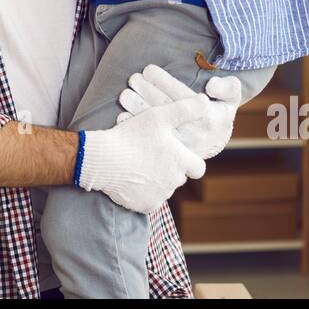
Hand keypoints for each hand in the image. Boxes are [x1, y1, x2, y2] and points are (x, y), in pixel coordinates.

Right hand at [77, 94, 208, 213]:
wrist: (103, 159)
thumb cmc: (131, 136)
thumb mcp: (158, 116)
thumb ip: (185, 109)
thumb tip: (205, 101)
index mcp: (182, 161)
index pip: (198, 168)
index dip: (189, 161)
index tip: (176, 154)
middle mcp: (175, 181)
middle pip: (179, 177)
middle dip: (169, 168)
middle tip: (151, 155)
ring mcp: (161, 196)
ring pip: (164, 188)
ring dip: (157, 180)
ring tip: (138, 165)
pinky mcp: (146, 206)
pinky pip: (150, 201)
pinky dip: (144, 193)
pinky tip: (132, 179)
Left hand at [116, 63, 242, 159]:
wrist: (214, 142)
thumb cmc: (219, 112)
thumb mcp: (231, 98)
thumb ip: (228, 87)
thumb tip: (211, 85)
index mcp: (208, 117)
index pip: (181, 94)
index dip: (162, 80)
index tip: (148, 69)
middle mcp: (193, 133)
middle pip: (164, 107)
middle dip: (145, 89)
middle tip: (133, 78)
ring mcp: (179, 146)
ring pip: (153, 124)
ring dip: (136, 107)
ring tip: (125, 93)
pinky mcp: (167, 154)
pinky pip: (147, 140)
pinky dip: (133, 127)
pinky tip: (123, 115)